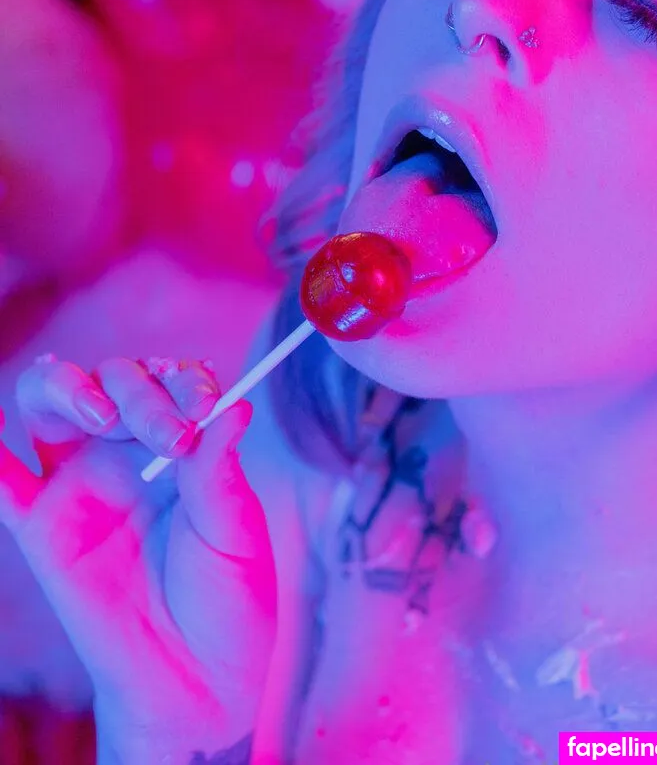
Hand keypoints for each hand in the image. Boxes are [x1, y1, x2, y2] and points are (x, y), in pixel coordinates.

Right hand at [0, 357, 275, 749]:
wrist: (196, 676)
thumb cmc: (226, 596)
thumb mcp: (235, 529)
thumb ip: (220, 468)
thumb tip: (234, 405)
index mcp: (180, 440)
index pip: (170, 380)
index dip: (186, 381)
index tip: (207, 405)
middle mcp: (126, 449)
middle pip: (111, 379)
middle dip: (139, 392)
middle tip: (170, 436)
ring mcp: (80, 481)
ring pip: (49, 402)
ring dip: (67, 388)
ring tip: (98, 414)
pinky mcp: (42, 527)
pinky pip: (4, 482)